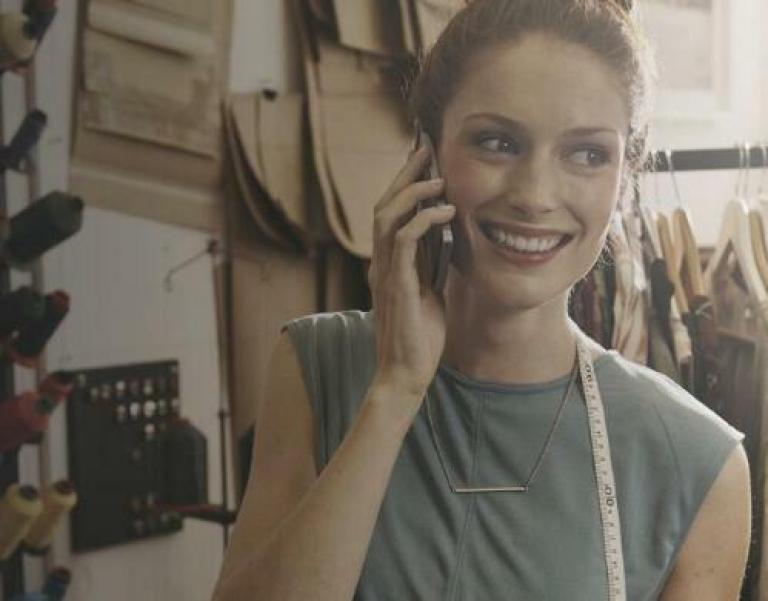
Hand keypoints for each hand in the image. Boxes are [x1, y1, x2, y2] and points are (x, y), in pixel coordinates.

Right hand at [367, 145, 455, 420]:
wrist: (405, 373)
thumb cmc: (419, 337)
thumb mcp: (429, 291)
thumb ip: (430, 264)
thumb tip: (445, 237)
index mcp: (390, 262)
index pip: (393, 212)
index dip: (407, 183)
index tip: (427, 159)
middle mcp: (381, 262)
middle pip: (385, 204)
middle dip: (406, 173)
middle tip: (426, 148)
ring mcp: (385, 272)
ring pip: (387, 216)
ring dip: (412, 191)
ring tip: (439, 177)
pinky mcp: (395, 285)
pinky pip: (402, 241)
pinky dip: (423, 220)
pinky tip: (446, 211)